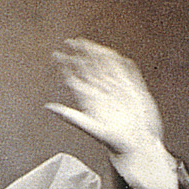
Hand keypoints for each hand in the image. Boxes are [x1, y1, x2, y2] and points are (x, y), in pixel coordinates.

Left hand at [47, 39, 163, 159]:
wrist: (139, 147)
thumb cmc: (116, 143)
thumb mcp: (92, 129)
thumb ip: (72, 117)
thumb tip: (49, 108)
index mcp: (90, 102)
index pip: (75, 79)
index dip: (66, 66)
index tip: (57, 54)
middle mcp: (102, 96)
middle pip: (88, 70)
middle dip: (80, 55)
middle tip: (71, 42)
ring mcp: (116, 92)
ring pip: (104, 68)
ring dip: (96, 55)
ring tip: (87, 44)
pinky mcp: (131, 91)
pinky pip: (123, 72)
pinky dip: (118, 63)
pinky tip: (113, 55)